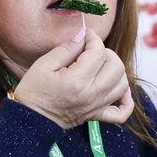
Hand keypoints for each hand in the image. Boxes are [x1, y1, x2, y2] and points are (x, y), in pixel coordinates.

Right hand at [12, 30, 132, 128]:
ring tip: (100, 66)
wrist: (30, 121)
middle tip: (91, 51)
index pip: (98, 52)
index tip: (85, 35)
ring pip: (123, 84)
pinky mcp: (97, 116)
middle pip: (116, 66)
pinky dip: (126, 100)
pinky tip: (117, 88)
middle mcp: (92, 94)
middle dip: (106, 53)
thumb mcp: (44, 65)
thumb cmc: (33, 92)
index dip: (93, 38)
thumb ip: (66, 49)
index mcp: (77, 81)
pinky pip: (122, 112)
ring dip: (116, 70)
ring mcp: (97, 107)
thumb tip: (83, 35)